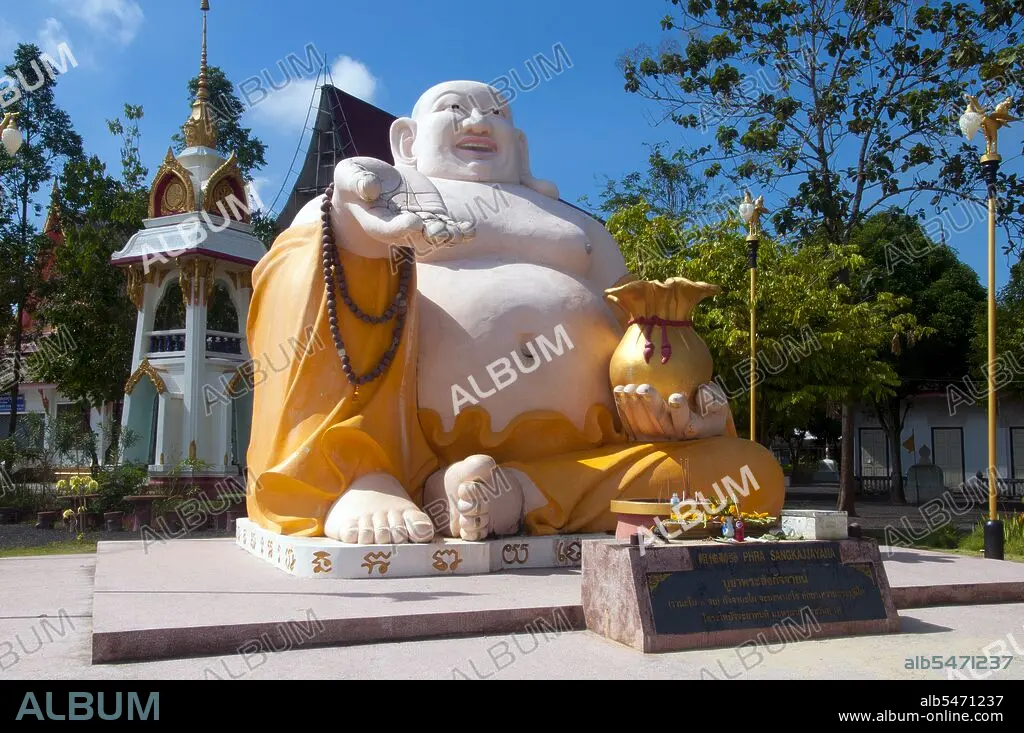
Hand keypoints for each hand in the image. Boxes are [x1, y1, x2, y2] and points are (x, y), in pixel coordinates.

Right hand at [333, 158, 473, 247]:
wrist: (372, 185)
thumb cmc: (355, 181)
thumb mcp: (349, 175)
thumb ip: (357, 181)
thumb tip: (371, 187)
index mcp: (377, 221)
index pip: (388, 230)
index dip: (401, 228)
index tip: (414, 221)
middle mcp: (399, 227)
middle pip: (415, 236)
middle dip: (429, 235)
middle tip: (440, 231)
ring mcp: (418, 223)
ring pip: (434, 234)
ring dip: (448, 235)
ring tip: (459, 233)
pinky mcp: (432, 215)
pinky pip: (447, 225)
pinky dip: (458, 230)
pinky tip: (469, 230)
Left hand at [613, 381, 729, 441]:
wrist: (693, 435)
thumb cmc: (707, 415)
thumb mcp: (718, 407)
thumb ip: (714, 398)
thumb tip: (703, 388)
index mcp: (692, 430)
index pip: (686, 422)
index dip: (680, 411)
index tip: (676, 397)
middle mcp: (672, 438)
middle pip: (659, 422)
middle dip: (650, 405)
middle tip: (643, 388)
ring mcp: (655, 440)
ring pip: (641, 424)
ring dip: (632, 405)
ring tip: (628, 388)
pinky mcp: (641, 439)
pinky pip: (629, 424)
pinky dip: (622, 409)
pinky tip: (619, 391)